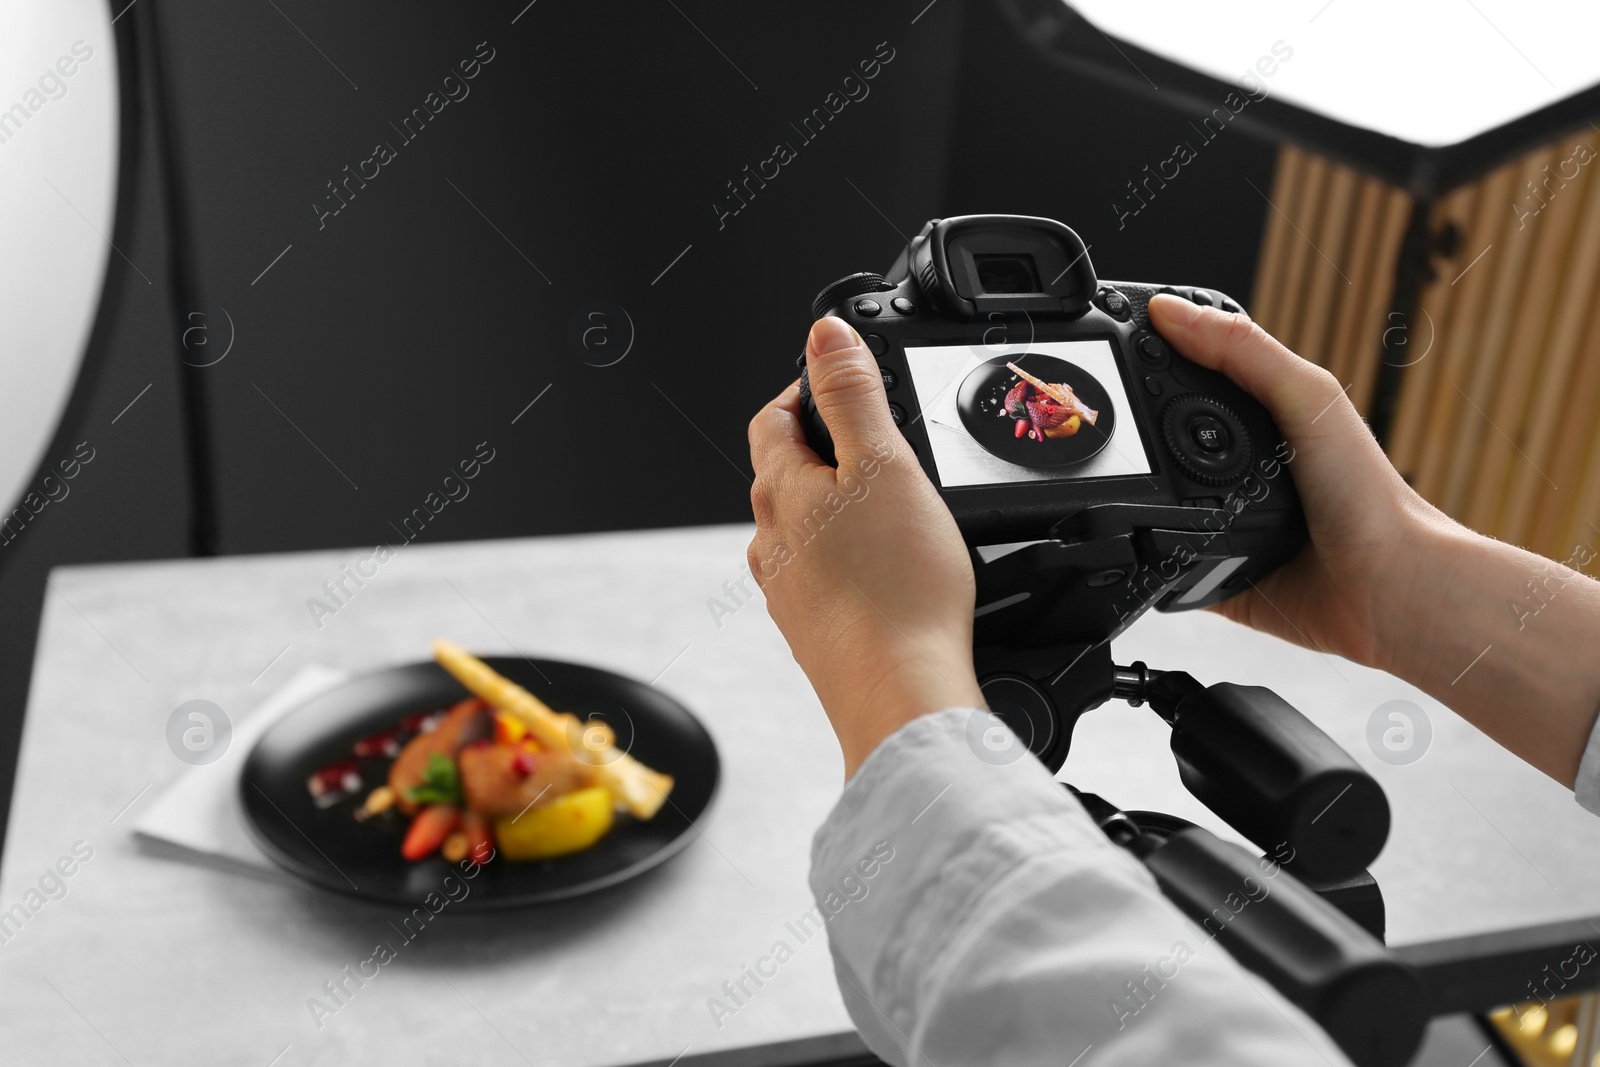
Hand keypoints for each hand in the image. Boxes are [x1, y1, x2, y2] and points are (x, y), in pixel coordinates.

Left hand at [748, 317, 983, 776]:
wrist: (901, 696)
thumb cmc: (896, 591)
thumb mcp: (885, 464)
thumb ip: (853, 394)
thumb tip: (824, 332)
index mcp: (780, 493)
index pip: (772, 419)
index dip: (805, 389)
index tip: (842, 380)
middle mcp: (771, 544)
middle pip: (785, 474)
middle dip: (826, 449)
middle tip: (878, 439)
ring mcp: (789, 592)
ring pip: (803, 530)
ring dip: (837, 508)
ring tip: (891, 505)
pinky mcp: (815, 632)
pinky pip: (824, 578)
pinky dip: (851, 560)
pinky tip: (890, 572)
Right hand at [1146, 295, 1446, 670]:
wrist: (1385, 587)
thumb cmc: (1368, 495)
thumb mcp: (1306, 396)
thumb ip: (1242, 350)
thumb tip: (1170, 311)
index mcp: (1266, 419)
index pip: (1196, 373)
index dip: (1159, 354)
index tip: (1117, 339)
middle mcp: (1243, 469)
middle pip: (1164, 439)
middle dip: (1133, 431)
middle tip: (1105, 418)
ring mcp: (1225, 522)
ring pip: (1154, 501)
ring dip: (1135, 494)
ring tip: (1116, 476)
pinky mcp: (1213, 575)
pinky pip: (1163, 562)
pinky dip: (1147, 554)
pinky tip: (1137, 540)